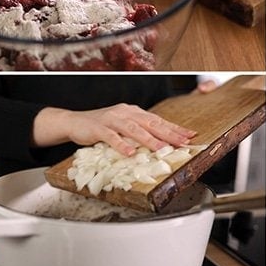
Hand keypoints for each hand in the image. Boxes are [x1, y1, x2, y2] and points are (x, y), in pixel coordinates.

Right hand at [32, 103, 195, 155]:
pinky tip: (130, 152)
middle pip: (150, 123)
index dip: (174, 128)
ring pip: (134, 129)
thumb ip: (141, 132)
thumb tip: (162, 143)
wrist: (74, 122)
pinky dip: (121, 144)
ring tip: (162, 149)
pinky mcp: (98, 128)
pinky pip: (112, 137)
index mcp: (134, 112)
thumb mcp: (124, 127)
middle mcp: (125, 113)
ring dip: (149, 139)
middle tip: (183, 142)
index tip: (190, 136)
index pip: (158, 120)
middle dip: (168, 133)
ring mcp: (112, 119)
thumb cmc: (102, 127)